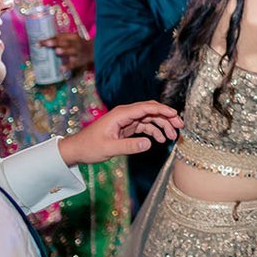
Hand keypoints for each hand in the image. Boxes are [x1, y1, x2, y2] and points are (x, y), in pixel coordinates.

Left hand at [42, 30, 93, 72]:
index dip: (50, 38)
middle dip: (56, 42)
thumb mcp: (71, 39)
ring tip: (57, 51)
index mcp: (72, 36)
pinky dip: (68, 66)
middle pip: (66, 42)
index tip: (39, 42)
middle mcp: (75, 44)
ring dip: (64, 51)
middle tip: (47, 43)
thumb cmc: (77, 44)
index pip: (60, 36)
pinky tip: (61, 69)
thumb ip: (59, 40)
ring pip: (71, 51)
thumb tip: (42, 43)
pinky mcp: (79, 61)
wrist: (94, 51)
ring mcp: (78, 53)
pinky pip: (73, 64)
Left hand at [60, 101, 182, 165]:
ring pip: (150, 119)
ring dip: (162, 126)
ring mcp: (126, 120)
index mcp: (121, 114)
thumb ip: (129, 146)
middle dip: (166, 117)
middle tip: (179, 127)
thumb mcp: (109, 148)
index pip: (146, 107)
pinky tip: (160, 140)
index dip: (162, 110)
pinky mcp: (127, 127)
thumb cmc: (90, 147)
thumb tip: (149, 143)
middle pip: (151, 111)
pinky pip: (144, 126)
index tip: (175, 115)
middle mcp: (125, 114)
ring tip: (172, 137)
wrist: (77, 149)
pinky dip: (154, 131)